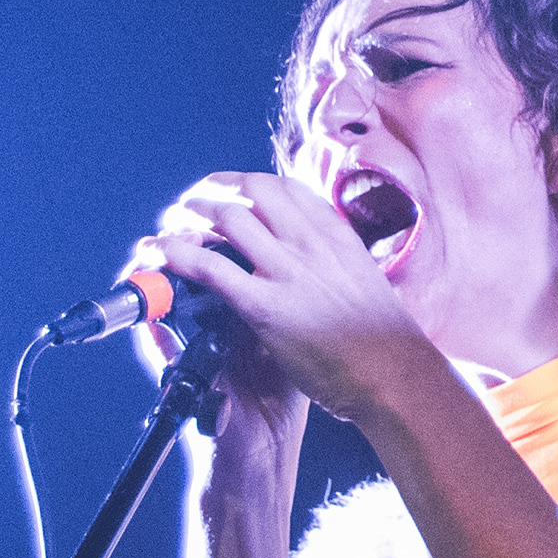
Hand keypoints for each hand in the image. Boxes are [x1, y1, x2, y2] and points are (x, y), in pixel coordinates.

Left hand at [147, 171, 431, 426]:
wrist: (396, 373)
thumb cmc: (384, 338)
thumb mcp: (365, 279)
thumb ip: (337, 260)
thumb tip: (318, 253)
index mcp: (335, 234)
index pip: (285, 188)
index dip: (246, 183)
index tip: (229, 189)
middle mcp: (311, 242)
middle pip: (252, 190)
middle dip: (214, 192)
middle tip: (191, 205)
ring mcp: (289, 271)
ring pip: (228, 219)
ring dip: (190, 217)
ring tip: (170, 227)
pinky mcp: (267, 306)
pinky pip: (213, 268)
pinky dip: (180, 255)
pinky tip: (162, 253)